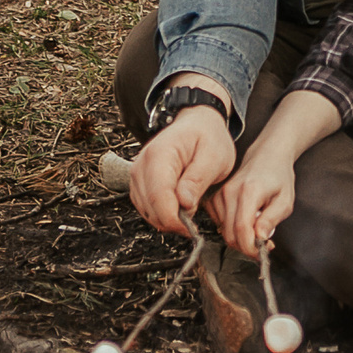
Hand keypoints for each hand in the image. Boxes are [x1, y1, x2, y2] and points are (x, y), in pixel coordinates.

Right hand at [130, 107, 234, 236]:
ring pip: (146, 210)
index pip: (158, 196)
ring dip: (167, 218)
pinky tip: (178, 209)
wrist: (198, 123)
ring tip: (188, 210)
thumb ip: (198, 180)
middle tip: (194, 222)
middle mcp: (142, 163)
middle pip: (149, 206)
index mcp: (160, 154)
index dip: (173, 219)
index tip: (191, 229)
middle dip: (172, 221)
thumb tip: (184, 204)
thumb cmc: (208, 137)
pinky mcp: (140, 182)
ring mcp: (138, 173)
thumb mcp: (214, 156)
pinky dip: (161, 213)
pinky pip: (146, 207)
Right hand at [208, 88, 342, 258]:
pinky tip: (245, 221)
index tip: (262, 251)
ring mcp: (219, 195)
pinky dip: (231, 228)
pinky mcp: (214, 198)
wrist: (267, 157)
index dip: (251, 247)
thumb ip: (271, 220)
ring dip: (240, 238)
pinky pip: (219, 223)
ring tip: (256, 228)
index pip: (242, 229)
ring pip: (223, 231)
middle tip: (263, 243)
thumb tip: (260, 239)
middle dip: (247, 246)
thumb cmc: (278, 176)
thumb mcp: (285, 201)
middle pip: (230, 234)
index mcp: (248, 192)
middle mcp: (229, 192)